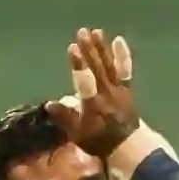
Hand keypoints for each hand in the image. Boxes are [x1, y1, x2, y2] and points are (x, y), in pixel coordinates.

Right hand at [46, 28, 140, 158]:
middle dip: (89, 49)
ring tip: (95, 32)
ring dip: (102, 48)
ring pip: (109, 66)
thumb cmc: (100, 142)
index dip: (78, 64)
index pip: (84, 81)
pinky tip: (118, 40)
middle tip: (82, 32)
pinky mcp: (126, 89)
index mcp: (93, 104)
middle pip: (97, 68)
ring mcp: (118, 89)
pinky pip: (125, 69)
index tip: (72, 49)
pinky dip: (122, 55)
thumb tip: (49, 103)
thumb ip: (65, 118)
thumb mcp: (78, 135)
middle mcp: (106, 93)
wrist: (129, 147)